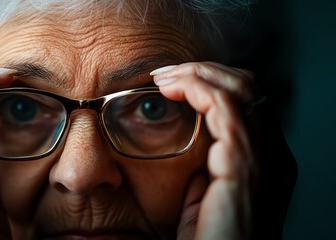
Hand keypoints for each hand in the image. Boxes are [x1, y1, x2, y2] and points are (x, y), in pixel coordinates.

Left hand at [151, 62, 296, 238]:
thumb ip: (207, 171)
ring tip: (163, 76)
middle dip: (204, 71)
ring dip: (196, 74)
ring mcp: (263, 157)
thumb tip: (192, 147)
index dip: (212, 83)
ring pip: (239, 88)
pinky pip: (224, 107)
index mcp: (266, 161)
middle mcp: (272, 154)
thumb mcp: (207, 199)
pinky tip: (171, 88)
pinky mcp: (244, 164)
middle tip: (165, 72)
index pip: (248, 102)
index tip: (173, 82)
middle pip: (248, 87)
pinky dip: (196, 88)